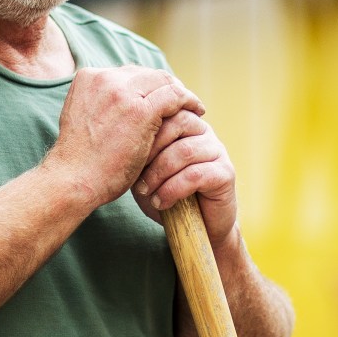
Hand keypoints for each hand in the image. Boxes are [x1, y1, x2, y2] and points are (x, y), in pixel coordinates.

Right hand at [46, 66, 205, 208]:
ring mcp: (122, 92)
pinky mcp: (140, 110)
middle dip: (167, 86)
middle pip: (147, 73)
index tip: (162, 97)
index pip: (129, 73)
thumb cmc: (81, 161)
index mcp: (88, 78)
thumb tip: (126, 107)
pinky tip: (197, 111)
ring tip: (193, 106)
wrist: (74, 179)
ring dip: (181, 92)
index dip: (150, 84)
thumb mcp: (87, 119)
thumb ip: (104, 105)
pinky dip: (189, 101)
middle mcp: (104, 78)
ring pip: (163, 81)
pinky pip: (174, 96)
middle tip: (184, 101)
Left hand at [132, 108, 238, 247]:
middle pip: (177, 123)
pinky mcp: (226, 173)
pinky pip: (196, 174)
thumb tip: (111, 131)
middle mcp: (203, 132)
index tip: (125, 153)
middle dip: (149, 150)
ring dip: (158, 174)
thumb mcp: (144, 169)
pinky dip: (172, 189)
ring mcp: (217, 151)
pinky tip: (161, 202)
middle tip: (133, 174)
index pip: (165, 108)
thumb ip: (135, 148)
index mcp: (184, 123)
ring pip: (184, 151)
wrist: (195, 228)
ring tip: (145, 192)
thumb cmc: (164, 194)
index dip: (143, 128)